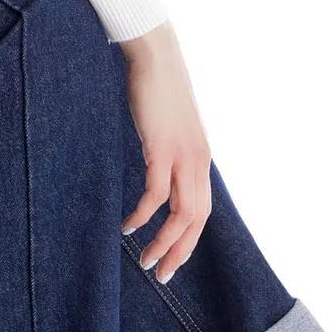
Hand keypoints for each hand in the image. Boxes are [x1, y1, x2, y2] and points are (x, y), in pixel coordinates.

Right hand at [120, 23, 211, 283]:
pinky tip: (129, 227)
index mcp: (200, 160)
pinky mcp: (163, 148)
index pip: (202, 212)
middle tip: (161, 276)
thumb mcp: (170, 128)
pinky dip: (143, 216)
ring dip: (163, 242)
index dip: (189, 242)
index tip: (172, 262)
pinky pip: (156, 195)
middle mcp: (198, 162)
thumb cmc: (158, 90)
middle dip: (180, 253)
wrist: (156, 55)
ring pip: (181, 214)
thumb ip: (170, 152)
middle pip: (196, 221)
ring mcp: (183, 156)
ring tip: (145, 261)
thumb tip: (158, 170)